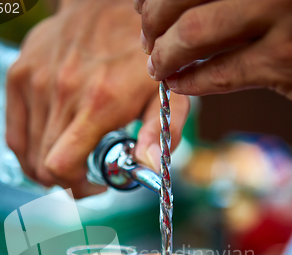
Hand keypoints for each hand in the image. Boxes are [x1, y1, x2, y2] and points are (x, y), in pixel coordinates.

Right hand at [6, 0, 188, 197]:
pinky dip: (28, 147)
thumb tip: (149, 171)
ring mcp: (35, 81)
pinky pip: (14, 132)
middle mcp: (61, 93)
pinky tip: (49, 143)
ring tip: (70, 155)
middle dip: (65, 179)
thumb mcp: (165, 95)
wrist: (110, 5)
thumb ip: (160, 135)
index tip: (94, 184)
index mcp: (98, 104)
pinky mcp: (19, 73)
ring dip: (47, 165)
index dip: (75, 187)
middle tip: (86, 170)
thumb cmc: (141, 56)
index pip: (61, 167)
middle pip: (42, 166)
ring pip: (27, 153)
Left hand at [136, 0, 291, 99]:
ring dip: (166, 54)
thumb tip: (162, 5)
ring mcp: (283, 15)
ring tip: (158, 66)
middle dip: (153, 22)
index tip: (141, 6)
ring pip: (196, 32)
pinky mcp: (285, 61)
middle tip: (148, 39)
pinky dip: (190, 82)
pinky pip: (220, 73)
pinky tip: (178, 84)